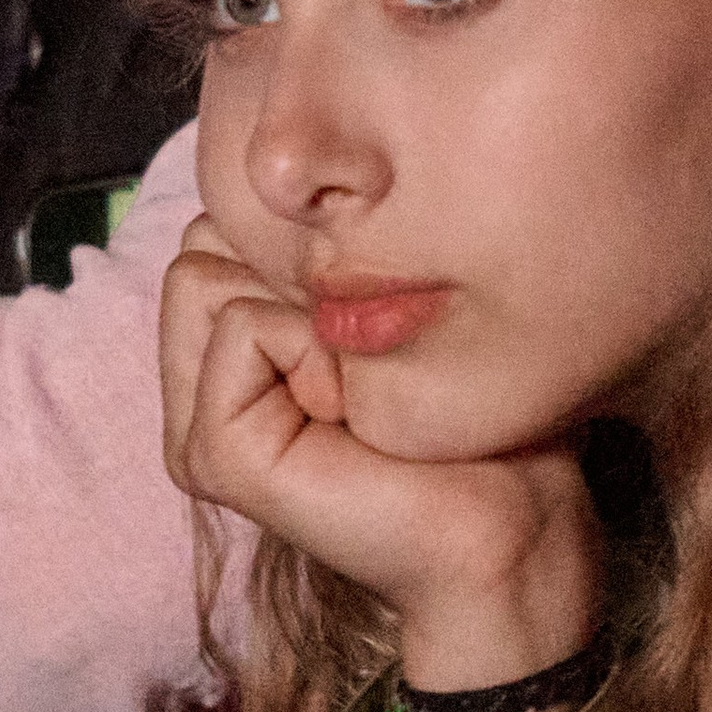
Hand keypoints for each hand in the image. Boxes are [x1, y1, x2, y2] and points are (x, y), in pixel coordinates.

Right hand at [161, 220, 603, 691]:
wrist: (514, 525)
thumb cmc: (473, 417)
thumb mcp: (382, 309)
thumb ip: (312, 259)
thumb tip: (287, 187)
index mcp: (228, 360)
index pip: (215, 226)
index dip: (303, 242)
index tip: (375, 315)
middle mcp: (197, 394)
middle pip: (199, 242)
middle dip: (296, 269)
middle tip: (366, 356)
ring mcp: (197, 430)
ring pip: (203, 272)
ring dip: (308, 309)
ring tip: (361, 386)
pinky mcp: (215, 455)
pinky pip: (241, 327)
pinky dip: (314, 350)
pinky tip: (355, 413)